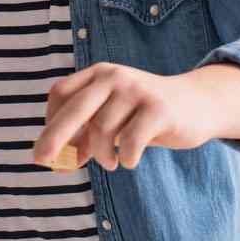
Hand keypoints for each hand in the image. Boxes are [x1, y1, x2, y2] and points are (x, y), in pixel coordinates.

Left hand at [32, 63, 221, 171]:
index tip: (51, 146)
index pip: (61, 93)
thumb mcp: (113, 119)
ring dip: (101, 155)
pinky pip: (129, 140)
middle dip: (54, 138)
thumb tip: (57, 166)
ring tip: (111, 162)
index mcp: (98, 74)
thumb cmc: (145, 114)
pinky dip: (124, 157)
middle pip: (75, 109)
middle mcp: (114, 77)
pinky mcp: (159, 109)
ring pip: (102, 129)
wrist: (198, 102)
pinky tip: (128, 160)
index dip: (50, 121)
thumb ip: (85, 138)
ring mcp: (137, 91)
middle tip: (41, 162)